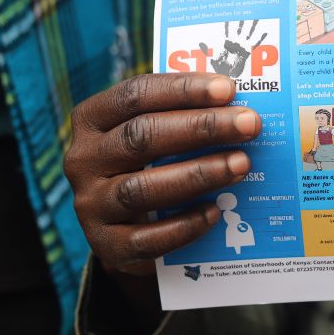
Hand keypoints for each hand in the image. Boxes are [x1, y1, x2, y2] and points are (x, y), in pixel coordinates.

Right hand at [64, 73, 261, 274]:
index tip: (229, 89)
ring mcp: (92, 205)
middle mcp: (83, 160)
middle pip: (141, 136)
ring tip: (242, 164)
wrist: (127, 232)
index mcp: (92, 120)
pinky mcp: (108, 246)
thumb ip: (184, 119)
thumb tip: (240, 110)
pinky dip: (185, 225)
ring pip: (142, 188)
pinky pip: (147, 238)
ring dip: (198, 174)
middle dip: (202, 127)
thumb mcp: (157, 137)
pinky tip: (216, 212)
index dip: (183, 90)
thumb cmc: (151, 167)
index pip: (134, 95)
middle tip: (249, 125)